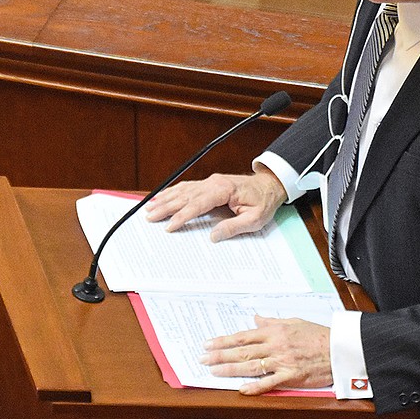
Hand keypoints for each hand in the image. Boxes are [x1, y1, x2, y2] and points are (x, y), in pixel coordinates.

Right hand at [144, 166, 286, 241]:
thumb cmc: (264, 202)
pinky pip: (189, 187)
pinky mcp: (211, 183)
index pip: (198, 204)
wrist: (270, 185)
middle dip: (166, 207)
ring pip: (184, 190)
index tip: (170, 226)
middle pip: (185, 196)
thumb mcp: (255, 219)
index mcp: (224, 190)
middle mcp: (214, 183)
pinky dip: (174, 191)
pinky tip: (164, 195)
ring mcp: (211, 182)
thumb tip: (213, 236)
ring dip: (166, 198)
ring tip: (150, 206)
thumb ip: (234, 227)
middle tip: (149, 217)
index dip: (182, 216)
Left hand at [200, 315, 331, 394]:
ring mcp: (282, 361)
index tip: (208, 344)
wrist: (338, 347)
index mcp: (275, 331)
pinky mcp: (291, 375)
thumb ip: (272, 322)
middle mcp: (275, 345)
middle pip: (242, 351)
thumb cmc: (317, 334)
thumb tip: (255, 319)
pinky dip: (255, 386)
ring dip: (230, 369)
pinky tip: (242, 389)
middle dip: (220, 355)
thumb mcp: (293, 322)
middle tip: (203, 359)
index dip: (224, 341)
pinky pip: (270, 382)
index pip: (243, 336)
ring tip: (214, 372)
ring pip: (251, 366)